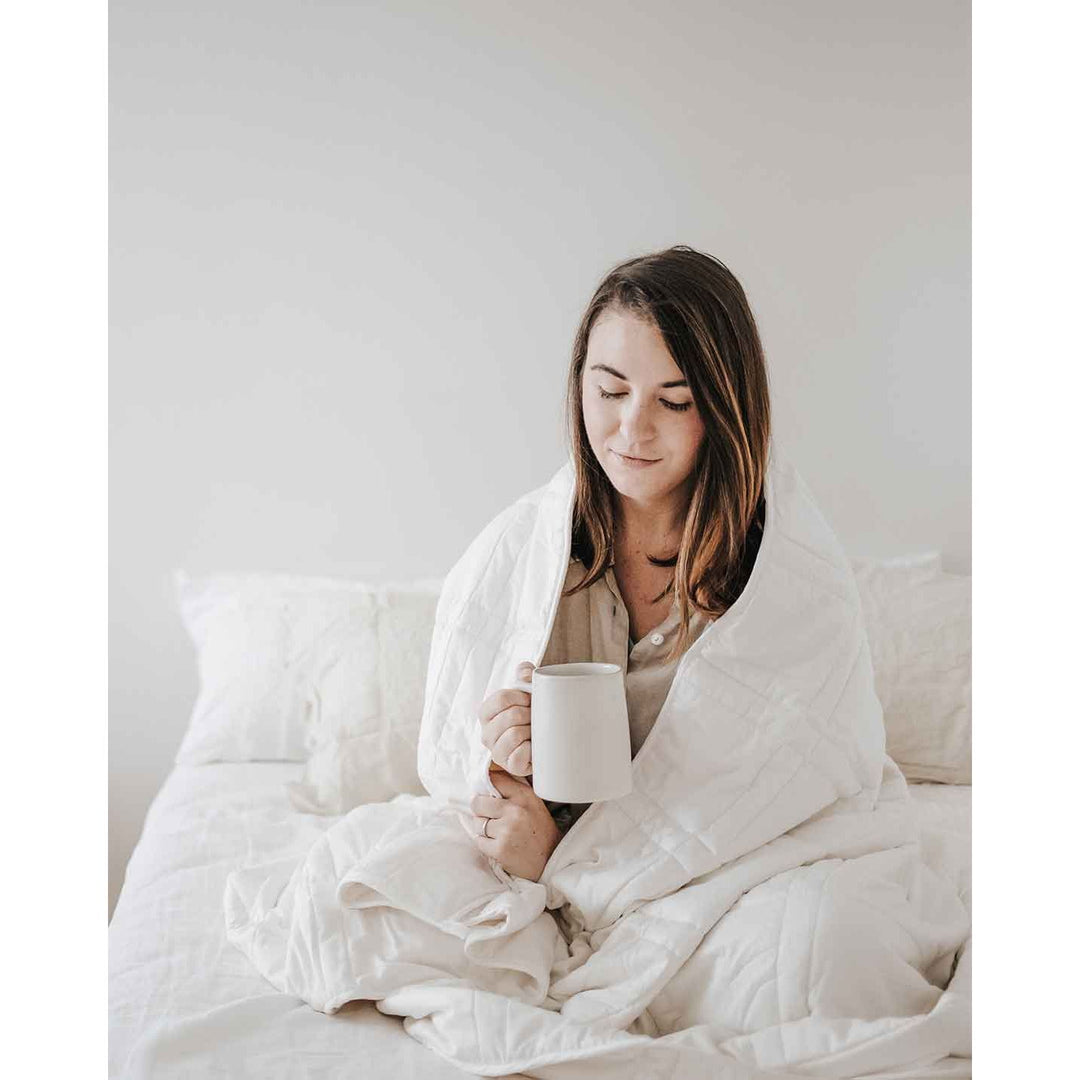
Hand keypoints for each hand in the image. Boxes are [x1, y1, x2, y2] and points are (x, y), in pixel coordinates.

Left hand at [470, 769, 560, 880]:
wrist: (551, 860)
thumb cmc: (541, 831)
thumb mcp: (534, 804)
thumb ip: (514, 791)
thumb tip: (490, 778)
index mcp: (524, 796)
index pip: (494, 781)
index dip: (486, 788)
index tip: (488, 795)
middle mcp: (515, 811)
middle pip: (478, 802)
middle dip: (481, 810)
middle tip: (491, 817)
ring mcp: (506, 830)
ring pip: (477, 822)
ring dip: (483, 828)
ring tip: (498, 833)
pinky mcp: (500, 849)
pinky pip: (479, 841)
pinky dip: (485, 843)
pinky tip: (498, 844)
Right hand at [478, 660, 534, 776]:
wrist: (544, 743)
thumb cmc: (531, 715)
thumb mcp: (528, 693)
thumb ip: (525, 676)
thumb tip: (525, 672)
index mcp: (486, 713)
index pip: (500, 699)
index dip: (520, 696)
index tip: (530, 698)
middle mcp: (486, 733)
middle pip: (511, 716)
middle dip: (529, 714)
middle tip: (535, 716)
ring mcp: (497, 752)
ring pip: (515, 734)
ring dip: (531, 730)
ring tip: (535, 731)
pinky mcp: (510, 766)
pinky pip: (520, 754)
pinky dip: (531, 749)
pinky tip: (534, 747)